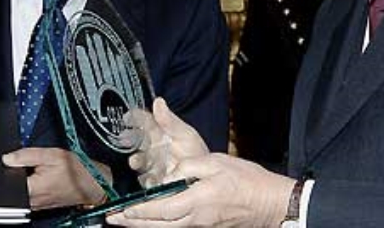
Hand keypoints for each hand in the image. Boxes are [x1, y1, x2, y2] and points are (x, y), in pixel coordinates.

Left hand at [2, 147, 111, 209]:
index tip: (14, 161)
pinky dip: (31, 186)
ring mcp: (35, 205)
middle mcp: (31, 202)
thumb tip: (7, 158)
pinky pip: (27, 195)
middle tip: (31, 164)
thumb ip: (27, 155)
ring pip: (19, 191)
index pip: (6, 181)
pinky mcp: (39, 206)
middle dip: (17, 174)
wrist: (92, 184)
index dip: (8, 168)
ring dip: (24, 180)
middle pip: (12, 186)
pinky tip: (41, 178)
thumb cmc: (77, 171)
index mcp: (32, 189)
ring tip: (38, 171)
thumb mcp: (52, 155)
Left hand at [107, 153, 294, 226]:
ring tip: (127, 220)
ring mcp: (201, 225)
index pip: (159, 209)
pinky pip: (177, 227)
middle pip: (158, 225)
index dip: (137, 211)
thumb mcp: (217, 162)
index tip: (119, 211)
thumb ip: (189, 166)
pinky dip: (160, 223)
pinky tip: (154, 218)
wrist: (271, 203)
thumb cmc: (247, 180)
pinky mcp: (206, 225)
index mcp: (196, 201)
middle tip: (113, 220)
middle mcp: (196, 219)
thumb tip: (170, 173)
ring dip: (145, 224)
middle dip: (133, 223)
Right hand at [124, 97, 208, 186]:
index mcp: (160, 132)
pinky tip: (151, 178)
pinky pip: (145, 180)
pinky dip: (146, 179)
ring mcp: (152, 163)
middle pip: (137, 140)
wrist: (204, 177)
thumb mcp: (185, 134)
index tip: (127, 117)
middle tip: (125, 138)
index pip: (144, 121)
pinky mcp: (154, 181)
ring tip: (136, 161)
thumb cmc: (195, 152)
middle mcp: (153, 146)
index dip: (134, 117)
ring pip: (138, 160)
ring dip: (136, 160)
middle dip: (129, 139)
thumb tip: (158, 101)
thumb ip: (169, 121)